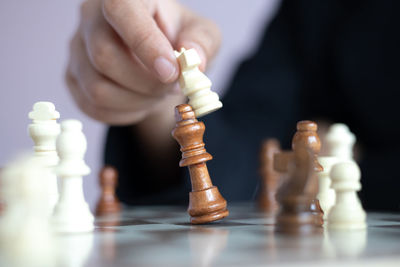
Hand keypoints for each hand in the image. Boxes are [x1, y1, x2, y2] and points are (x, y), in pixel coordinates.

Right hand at [66, 0, 220, 124]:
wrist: (157, 59)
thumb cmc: (177, 39)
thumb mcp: (202, 35)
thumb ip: (202, 43)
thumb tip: (194, 61)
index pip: (121, 11)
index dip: (145, 44)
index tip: (171, 72)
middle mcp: (92, 18)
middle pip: (104, 56)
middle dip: (145, 83)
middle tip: (170, 86)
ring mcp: (77, 49)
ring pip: (97, 88)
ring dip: (137, 101)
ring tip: (157, 93)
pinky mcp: (74, 78)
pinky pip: (94, 107)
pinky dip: (125, 113)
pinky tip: (142, 101)